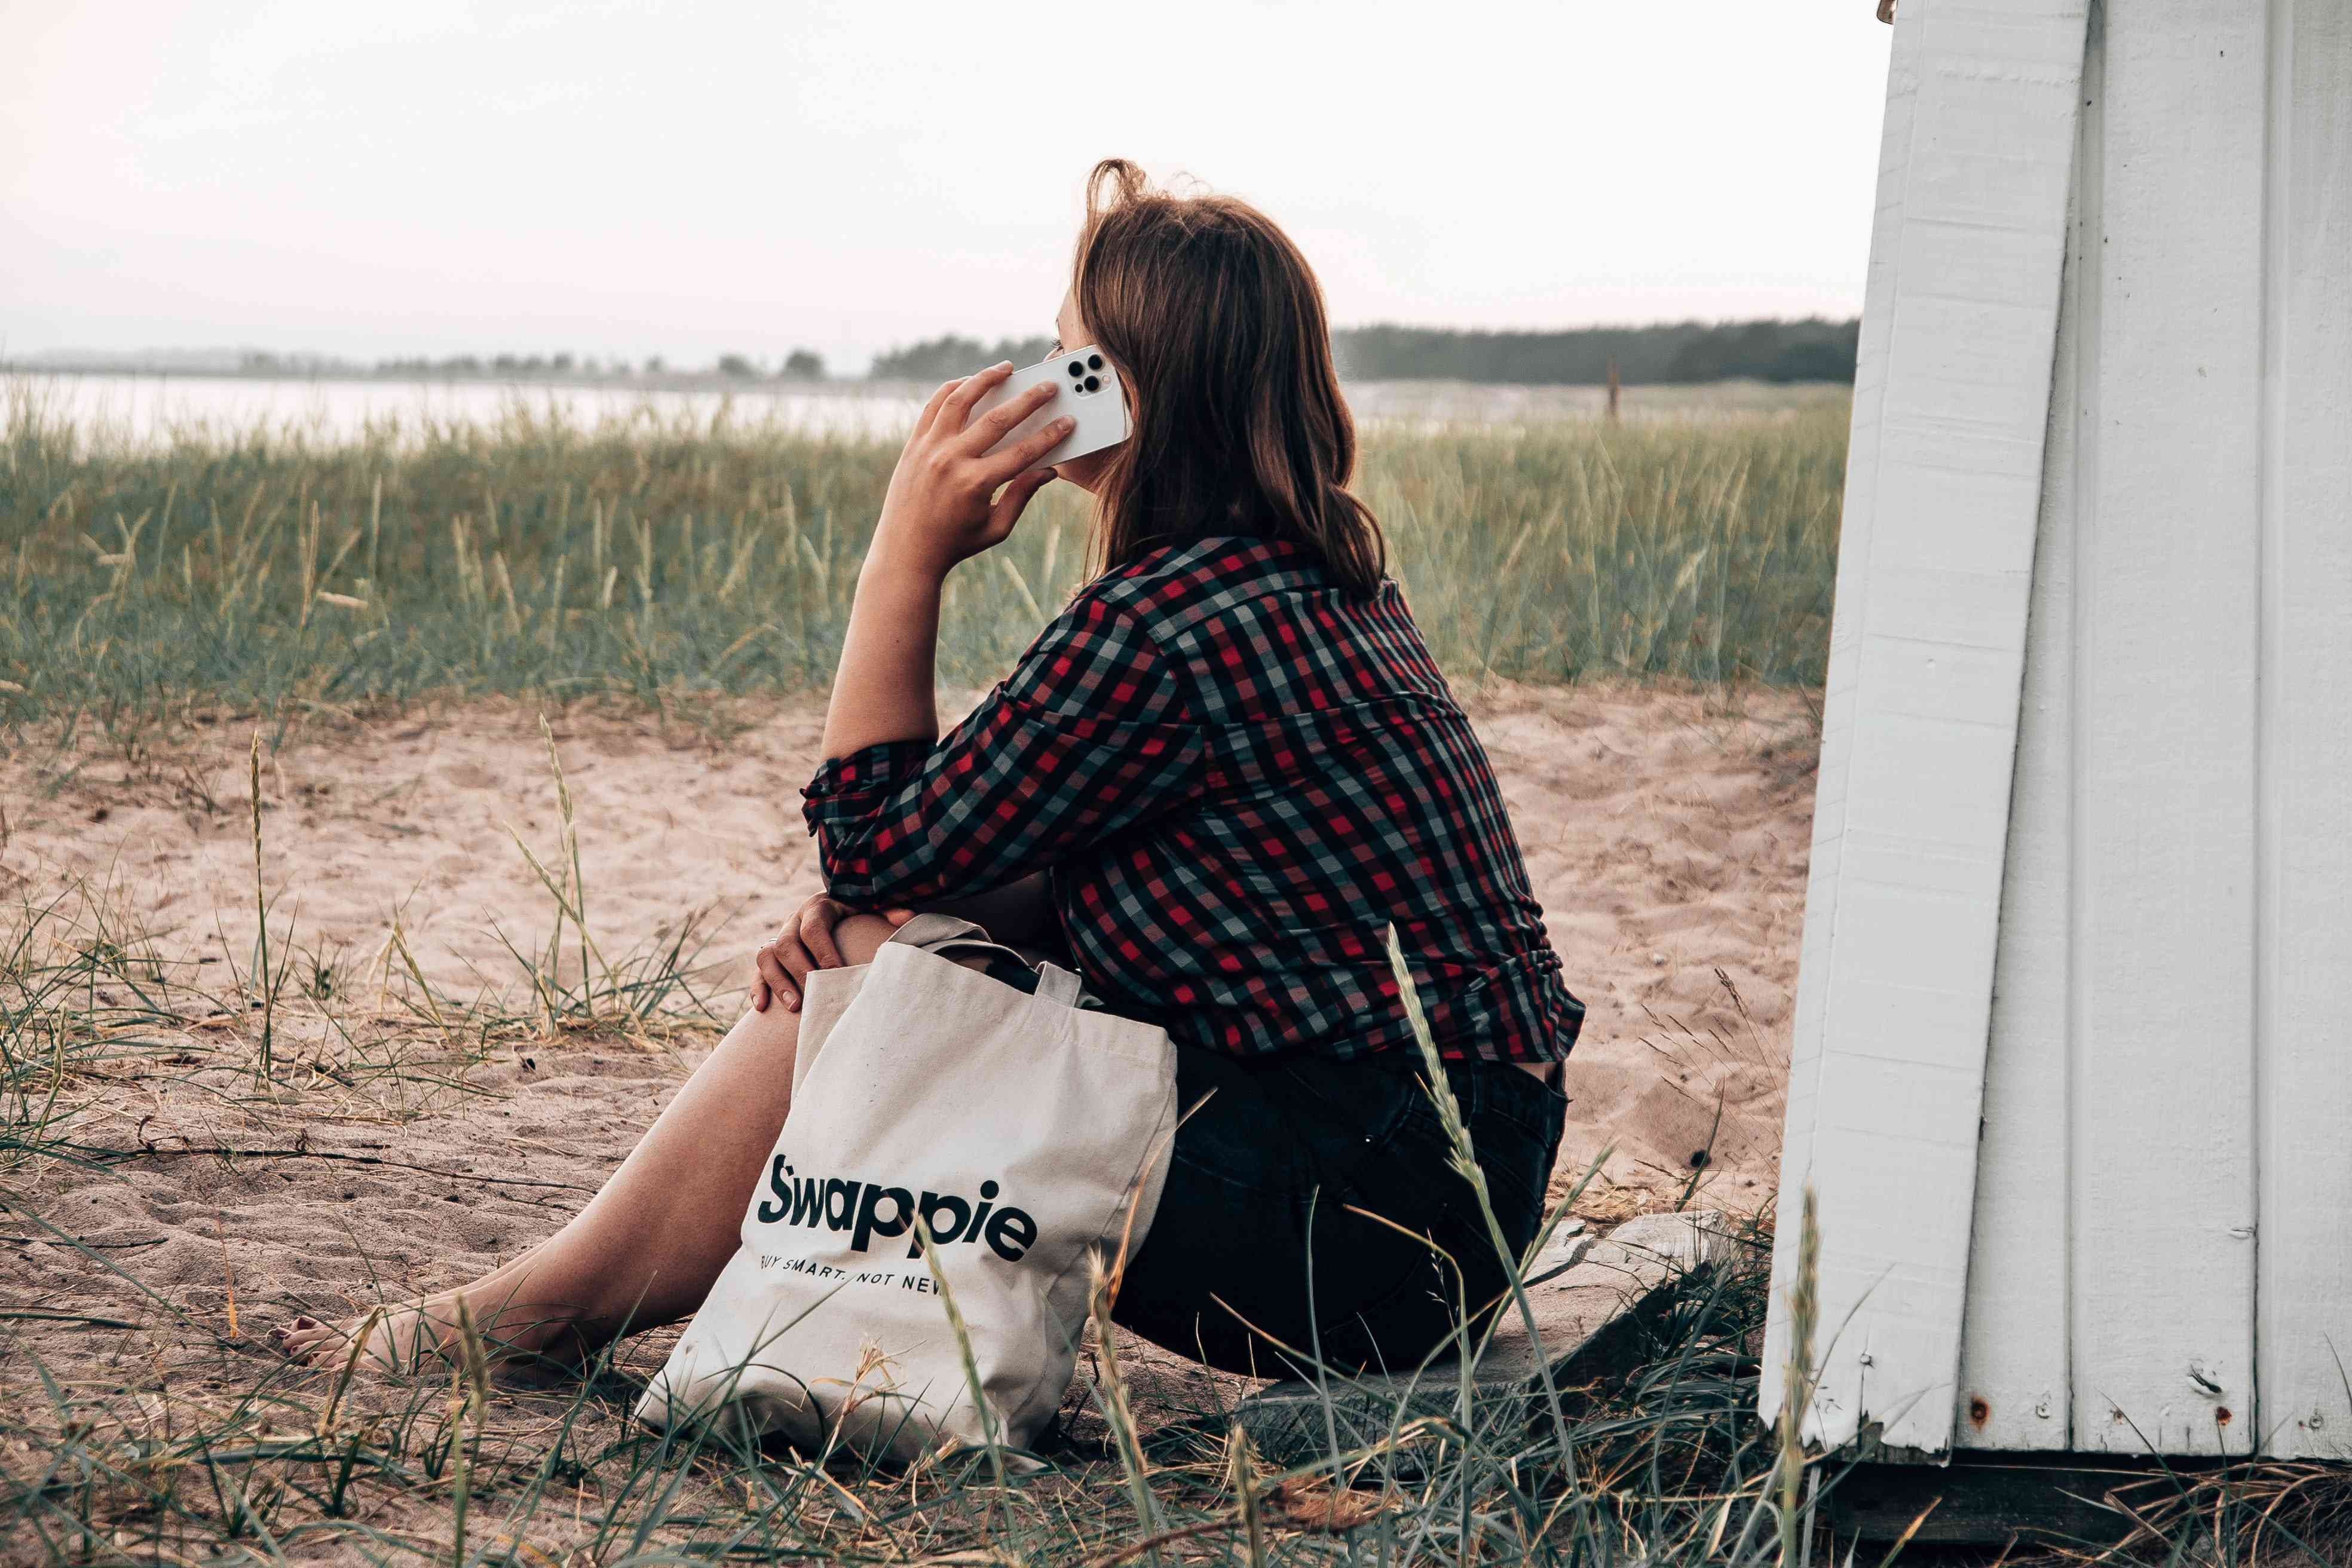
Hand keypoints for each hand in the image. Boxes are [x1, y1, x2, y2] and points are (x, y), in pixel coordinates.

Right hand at [752, 896, 913, 1012]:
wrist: (838, 914)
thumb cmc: (858, 916)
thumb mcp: (872, 908)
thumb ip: (888, 911)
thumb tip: (905, 917)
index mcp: (818, 906)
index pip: (814, 926)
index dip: (823, 950)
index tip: (836, 972)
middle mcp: (793, 921)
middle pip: (786, 943)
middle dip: (799, 971)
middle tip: (814, 994)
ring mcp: (778, 937)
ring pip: (766, 956)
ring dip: (778, 982)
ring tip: (795, 1007)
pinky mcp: (770, 955)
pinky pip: (757, 971)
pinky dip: (758, 988)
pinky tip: (762, 1008)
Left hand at [868, 365, 1074, 578]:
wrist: (906, 552)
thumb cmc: (955, 542)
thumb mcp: (996, 527)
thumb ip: (1022, 496)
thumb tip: (1049, 470)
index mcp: (976, 484)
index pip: (1023, 452)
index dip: (1050, 435)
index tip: (1068, 421)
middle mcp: (952, 461)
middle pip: (998, 419)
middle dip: (1029, 399)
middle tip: (1049, 385)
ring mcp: (929, 449)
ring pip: (961, 399)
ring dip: (986, 378)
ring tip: (1006, 367)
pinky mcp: (914, 444)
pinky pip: (934, 405)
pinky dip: (953, 389)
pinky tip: (970, 382)